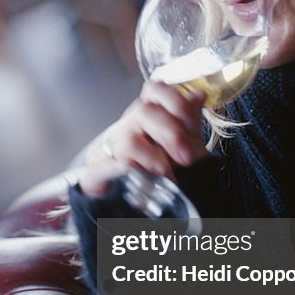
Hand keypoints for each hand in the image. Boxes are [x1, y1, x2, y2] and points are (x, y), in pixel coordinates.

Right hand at [79, 82, 208, 196]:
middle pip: (144, 111)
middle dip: (171, 134)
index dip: (175, 101)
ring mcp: (108, 147)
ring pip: (129, 140)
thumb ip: (189, 122)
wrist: (124, 205)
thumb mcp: (181, 147)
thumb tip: (200, 94)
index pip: (155, 89)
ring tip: (168, 176)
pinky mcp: (95, 171)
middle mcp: (126, 126)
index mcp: (147, 116)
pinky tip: (149, 182)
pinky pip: (114, 166)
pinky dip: (137, 174)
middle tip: (186, 158)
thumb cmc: (156, 172)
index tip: (191, 125)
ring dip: (155, 160)